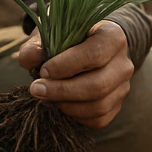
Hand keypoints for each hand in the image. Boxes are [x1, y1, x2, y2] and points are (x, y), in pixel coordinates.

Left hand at [17, 19, 133, 128]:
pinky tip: (59, 105)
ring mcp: (123, 86)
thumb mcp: (51, 31)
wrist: (86, 46)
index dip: (66, 66)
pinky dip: (75, 117)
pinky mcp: (117, 104)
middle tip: (36, 89)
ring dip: (66, 106)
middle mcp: (124, 63)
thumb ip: (37, 44)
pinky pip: (98, 120)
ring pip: (99, 106)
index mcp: (112, 36)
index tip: (43, 70)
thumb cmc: (67, 37)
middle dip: (62, 91)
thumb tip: (28, 59)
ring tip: (45, 97)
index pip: (95, 54)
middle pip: (98, 85)